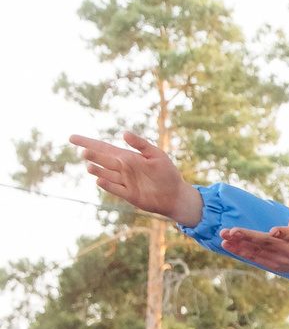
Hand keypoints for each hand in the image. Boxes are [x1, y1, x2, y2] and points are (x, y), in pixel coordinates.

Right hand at [72, 131, 201, 223]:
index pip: (103, 147)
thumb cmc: (167, 173)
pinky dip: (108, 184)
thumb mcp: (156, 155)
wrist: (176, 194)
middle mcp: (122, 169)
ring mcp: (124, 182)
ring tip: (88, 164)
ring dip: (98, 169)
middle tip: (83, 151)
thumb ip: (141, 144)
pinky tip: (99, 179)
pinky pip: (116, 188)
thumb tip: (124, 133)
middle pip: (103, 159)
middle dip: (92, 155)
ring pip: (107, 174)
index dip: (88, 142)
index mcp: (126, 157)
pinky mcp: (129, 194)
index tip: (72, 138)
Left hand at [213, 192, 288, 286]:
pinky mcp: (271, 264)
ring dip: (239, 243)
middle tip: (232, 231)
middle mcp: (288, 250)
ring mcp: (279, 259)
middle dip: (249, 237)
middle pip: (267, 243)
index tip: (273, 231)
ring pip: (257, 251)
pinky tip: (227, 244)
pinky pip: (253, 258)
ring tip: (223, 235)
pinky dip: (239, 251)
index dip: (282, 232)